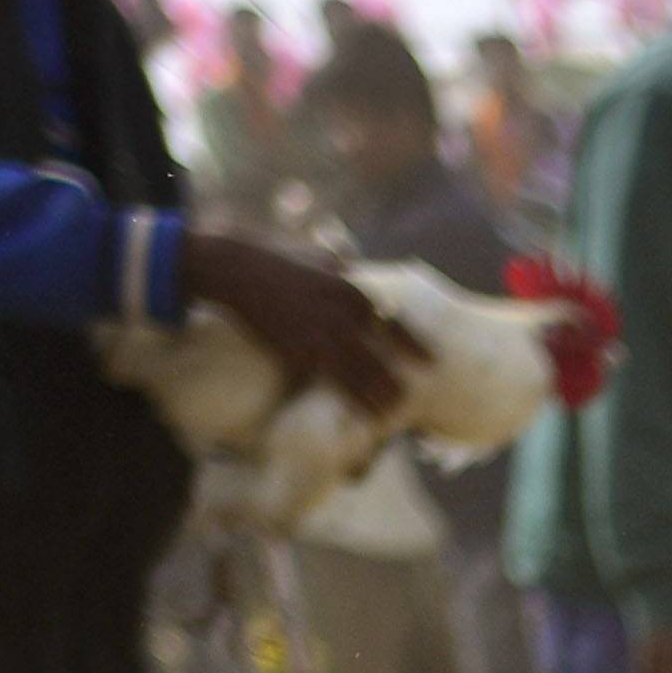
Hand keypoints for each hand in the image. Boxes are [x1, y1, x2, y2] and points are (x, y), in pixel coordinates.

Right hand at [175, 230, 417, 412]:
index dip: (415, 347)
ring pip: (358, 377)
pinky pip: (329, 383)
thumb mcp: (321, 257)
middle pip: (379, 358)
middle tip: (407, 401)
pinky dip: (345, 399)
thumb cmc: (278, 259)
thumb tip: (353, 267)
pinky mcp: (299, 354)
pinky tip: (355, 412)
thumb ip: (343, 268)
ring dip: (375, 398)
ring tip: (389, 415)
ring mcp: (323, 339)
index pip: (394, 326)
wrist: (240, 270)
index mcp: (354, 294)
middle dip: (394, 382)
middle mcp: (345, 319)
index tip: (432, 362)